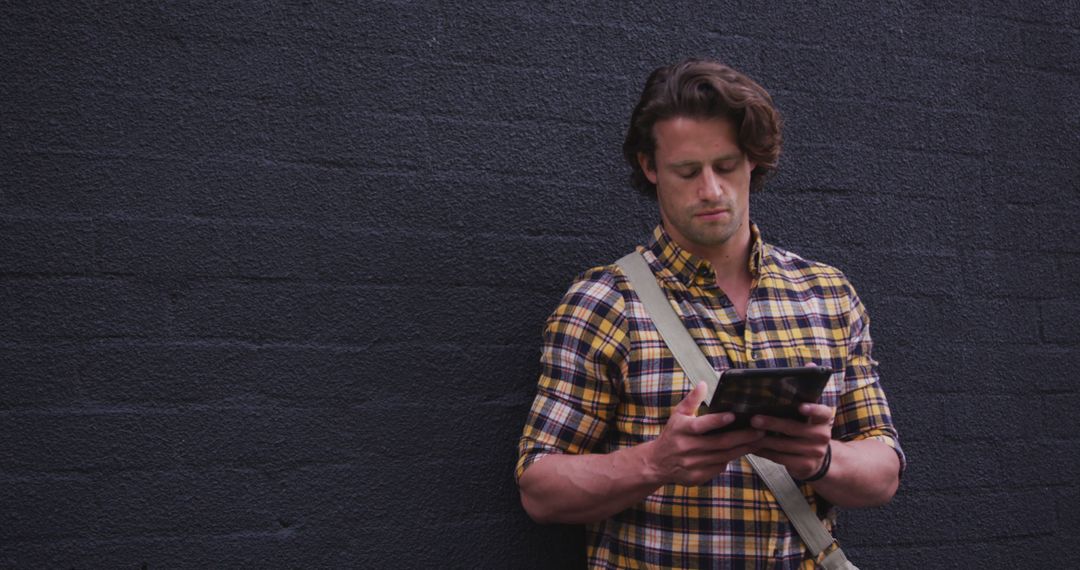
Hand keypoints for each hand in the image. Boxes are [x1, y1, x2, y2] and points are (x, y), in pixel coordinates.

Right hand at [642, 383, 765, 485]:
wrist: (657, 463)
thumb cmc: (672, 435)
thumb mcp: (678, 415)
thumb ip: (692, 400)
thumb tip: (703, 384)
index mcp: (682, 430)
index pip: (701, 425)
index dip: (717, 421)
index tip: (733, 415)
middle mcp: (687, 448)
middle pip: (720, 443)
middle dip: (742, 436)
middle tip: (760, 430)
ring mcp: (692, 464)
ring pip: (724, 456)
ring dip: (743, 448)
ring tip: (758, 440)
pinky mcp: (697, 476)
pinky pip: (719, 467)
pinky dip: (731, 459)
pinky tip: (743, 451)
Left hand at [750, 403, 834, 480]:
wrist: (816, 461)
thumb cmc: (803, 434)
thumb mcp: (805, 422)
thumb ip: (793, 412)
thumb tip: (763, 403)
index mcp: (823, 420)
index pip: (822, 412)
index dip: (812, 409)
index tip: (800, 407)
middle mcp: (823, 435)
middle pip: (794, 428)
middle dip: (772, 424)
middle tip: (754, 420)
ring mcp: (816, 452)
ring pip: (784, 445)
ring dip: (763, 440)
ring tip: (748, 435)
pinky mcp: (806, 465)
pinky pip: (781, 458)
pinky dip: (765, 453)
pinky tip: (754, 448)